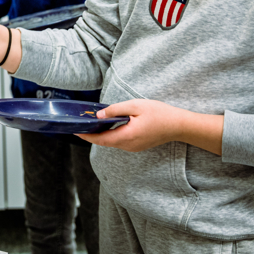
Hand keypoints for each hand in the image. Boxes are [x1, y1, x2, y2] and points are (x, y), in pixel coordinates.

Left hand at [76, 99, 221, 154]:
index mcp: (126, 136)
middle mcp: (128, 145)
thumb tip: (99, 115)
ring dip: (102, 134)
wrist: (179, 125)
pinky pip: (120, 141)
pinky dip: (111, 135)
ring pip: (112, 142)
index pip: (100, 139)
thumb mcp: (135, 106)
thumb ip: (115, 110)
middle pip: (105, 142)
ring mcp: (134, 147)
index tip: (74, 132)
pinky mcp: (138, 145)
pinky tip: (109, 126)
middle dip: (92, 134)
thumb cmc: (159, 114)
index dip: (86, 136)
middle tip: (81, 124)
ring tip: (92, 124)